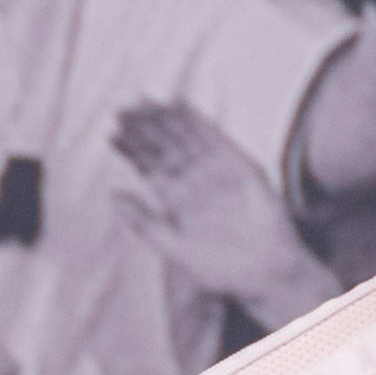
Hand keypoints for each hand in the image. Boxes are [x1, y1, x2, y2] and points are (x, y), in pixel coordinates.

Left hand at [107, 101, 336, 324]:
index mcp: (176, 201)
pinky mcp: (240, 167)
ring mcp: (217, 173)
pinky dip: (199, 122)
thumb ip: (142, 221)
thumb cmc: (219, 268)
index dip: (131, 150)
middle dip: (144, 129)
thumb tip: (111, 194)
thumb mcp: (172, 247)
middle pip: (165, 148)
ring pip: (187, 139)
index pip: (149, 168)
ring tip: (145, 102)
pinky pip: (216, 139)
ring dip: (166, 120)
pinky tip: (181, 106)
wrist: (264, 273)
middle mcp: (194, 182)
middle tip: (124, 108)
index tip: (112, 132)